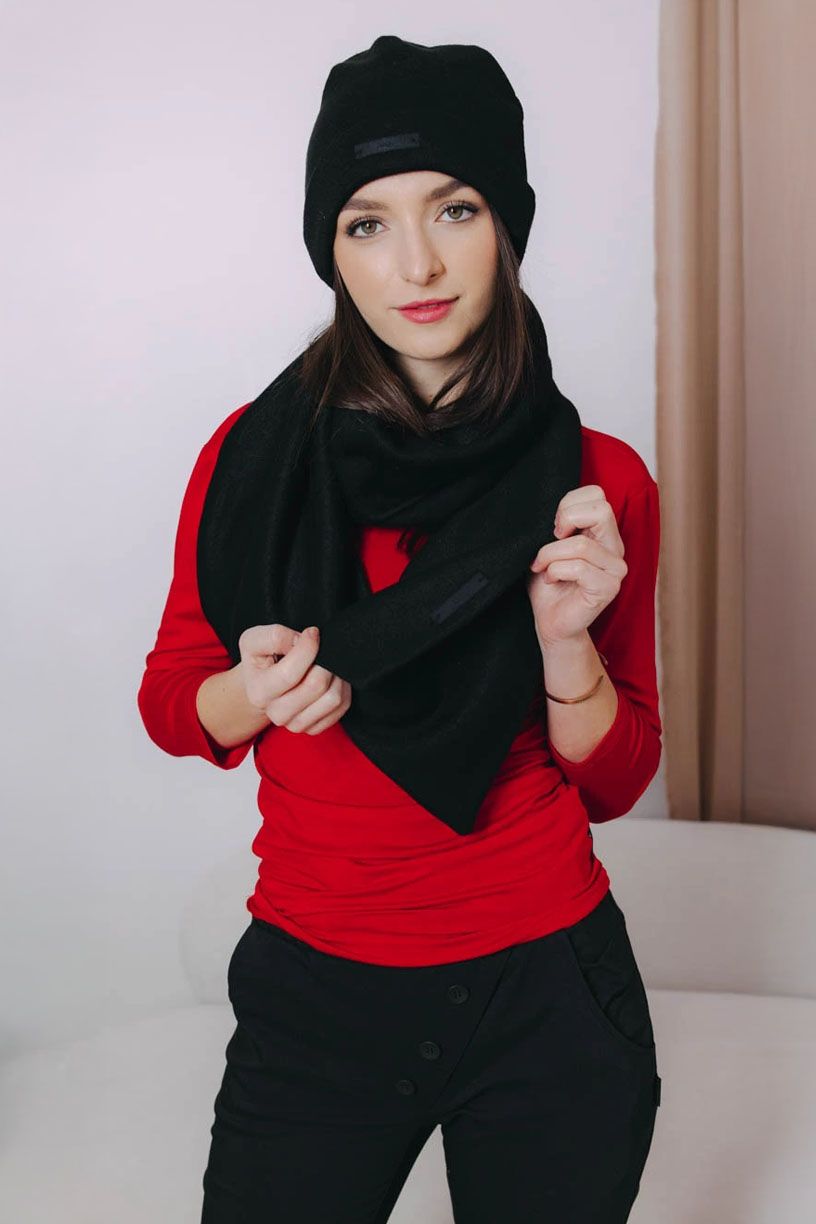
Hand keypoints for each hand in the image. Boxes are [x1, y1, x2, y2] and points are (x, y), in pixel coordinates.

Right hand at [238, 623, 351, 734]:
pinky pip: (342, 706)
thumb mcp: (254, 640)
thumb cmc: (261, 660)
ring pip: (333, 698)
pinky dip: (342, 687)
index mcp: (259, 693)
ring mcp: (297, 724)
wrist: (260, 684)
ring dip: (336, 674)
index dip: (307, 648)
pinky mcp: (315, 728)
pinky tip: (329, 678)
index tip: (312, 633)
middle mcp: (277, 714)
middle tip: (320, 650)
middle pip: (316, 686)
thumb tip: (300, 641)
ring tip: (326, 663)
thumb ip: (274, 636)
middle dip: (324, 661)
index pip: (291, 673)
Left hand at [526, 485, 627, 646]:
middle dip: (566, 519)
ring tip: (542, 567)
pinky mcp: (608, 588)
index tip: (553, 526)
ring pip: (581, 545)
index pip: (597, 494)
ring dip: (550, 555)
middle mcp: (614, 548)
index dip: (569, 502)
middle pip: (602, 510)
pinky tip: (550, 580)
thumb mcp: (549, 545)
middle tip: (551, 539)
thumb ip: (559, 525)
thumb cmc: (548, 582)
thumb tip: (555, 512)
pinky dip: (555, 571)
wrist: (549, 620)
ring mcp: (615, 569)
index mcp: (603, 533)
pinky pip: (578, 568)